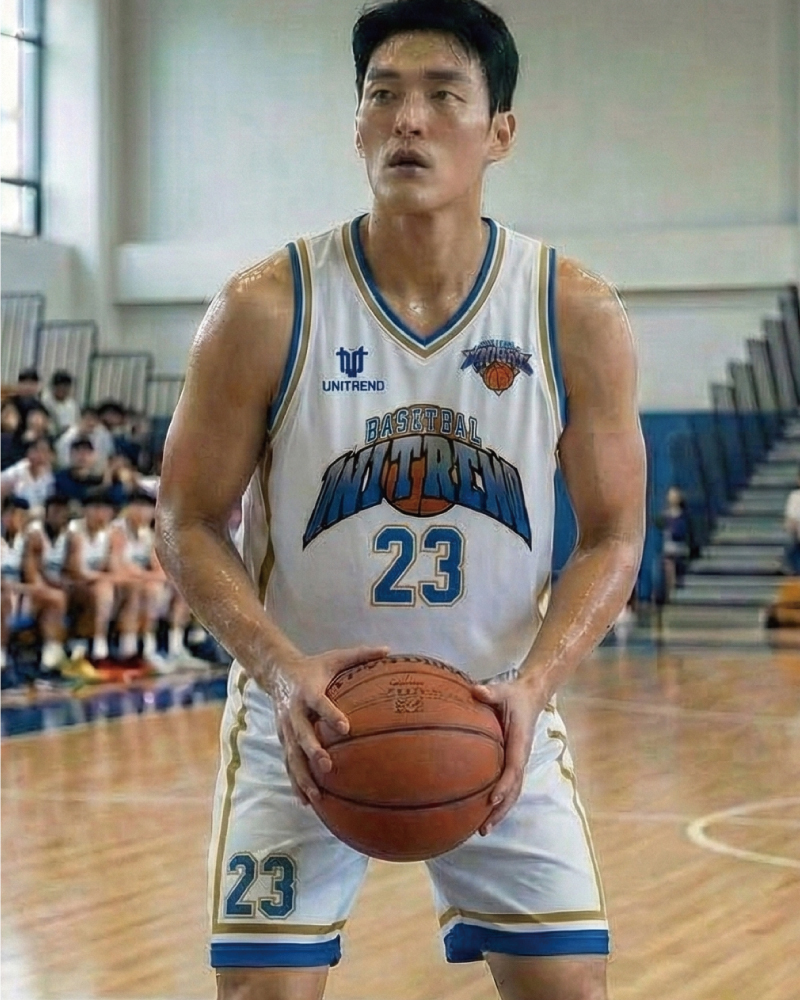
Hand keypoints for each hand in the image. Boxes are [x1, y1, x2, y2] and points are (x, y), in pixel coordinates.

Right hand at [269, 645, 388, 805]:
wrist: (277, 672)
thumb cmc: (314, 667)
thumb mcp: (335, 657)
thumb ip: (361, 655)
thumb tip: (389, 650)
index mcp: (307, 690)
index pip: (319, 703)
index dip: (330, 714)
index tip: (345, 727)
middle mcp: (293, 711)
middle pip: (301, 734)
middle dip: (313, 751)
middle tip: (328, 766)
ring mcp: (285, 728)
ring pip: (292, 755)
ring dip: (302, 776)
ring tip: (316, 795)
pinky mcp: (283, 740)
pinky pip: (289, 764)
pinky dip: (296, 782)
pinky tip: (306, 801)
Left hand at [471, 674, 547, 834]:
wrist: (529, 697)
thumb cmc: (514, 695)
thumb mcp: (503, 690)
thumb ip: (491, 692)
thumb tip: (476, 690)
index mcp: (520, 742)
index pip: (514, 768)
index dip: (504, 785)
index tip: (491, 799)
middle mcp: (520, 756)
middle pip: (514, 790)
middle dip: (501, 810)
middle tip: (483, 828)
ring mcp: (516, 761)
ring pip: (511, 792)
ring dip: (499, 811)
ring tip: (481, 829)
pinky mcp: (511, 762)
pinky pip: (505, 785)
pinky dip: (496, 801)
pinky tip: (479, 812)